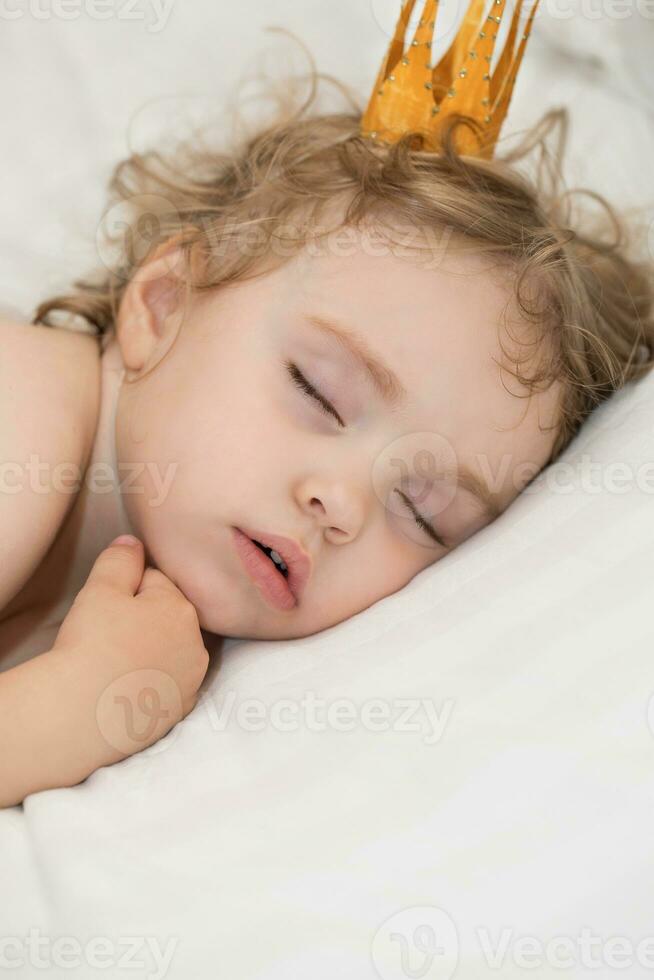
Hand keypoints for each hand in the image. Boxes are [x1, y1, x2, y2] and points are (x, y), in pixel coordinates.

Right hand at [51, 535, 209, 760]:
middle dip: (142, 620)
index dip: (124, 590)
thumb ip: (120, 559)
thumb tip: (133, 543)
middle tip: (107, 635)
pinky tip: (125, 686)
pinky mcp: (179, 709)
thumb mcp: (101, 588)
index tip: (105, 609)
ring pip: (169, 651)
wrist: (84, 712)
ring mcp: (190, 679)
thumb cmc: (92, 645)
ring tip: (115, 662)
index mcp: (181, 607)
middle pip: (166, 617)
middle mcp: (196, 643)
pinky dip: (150, 682)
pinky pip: (165, 684)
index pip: (154, 581)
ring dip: (149, 651)